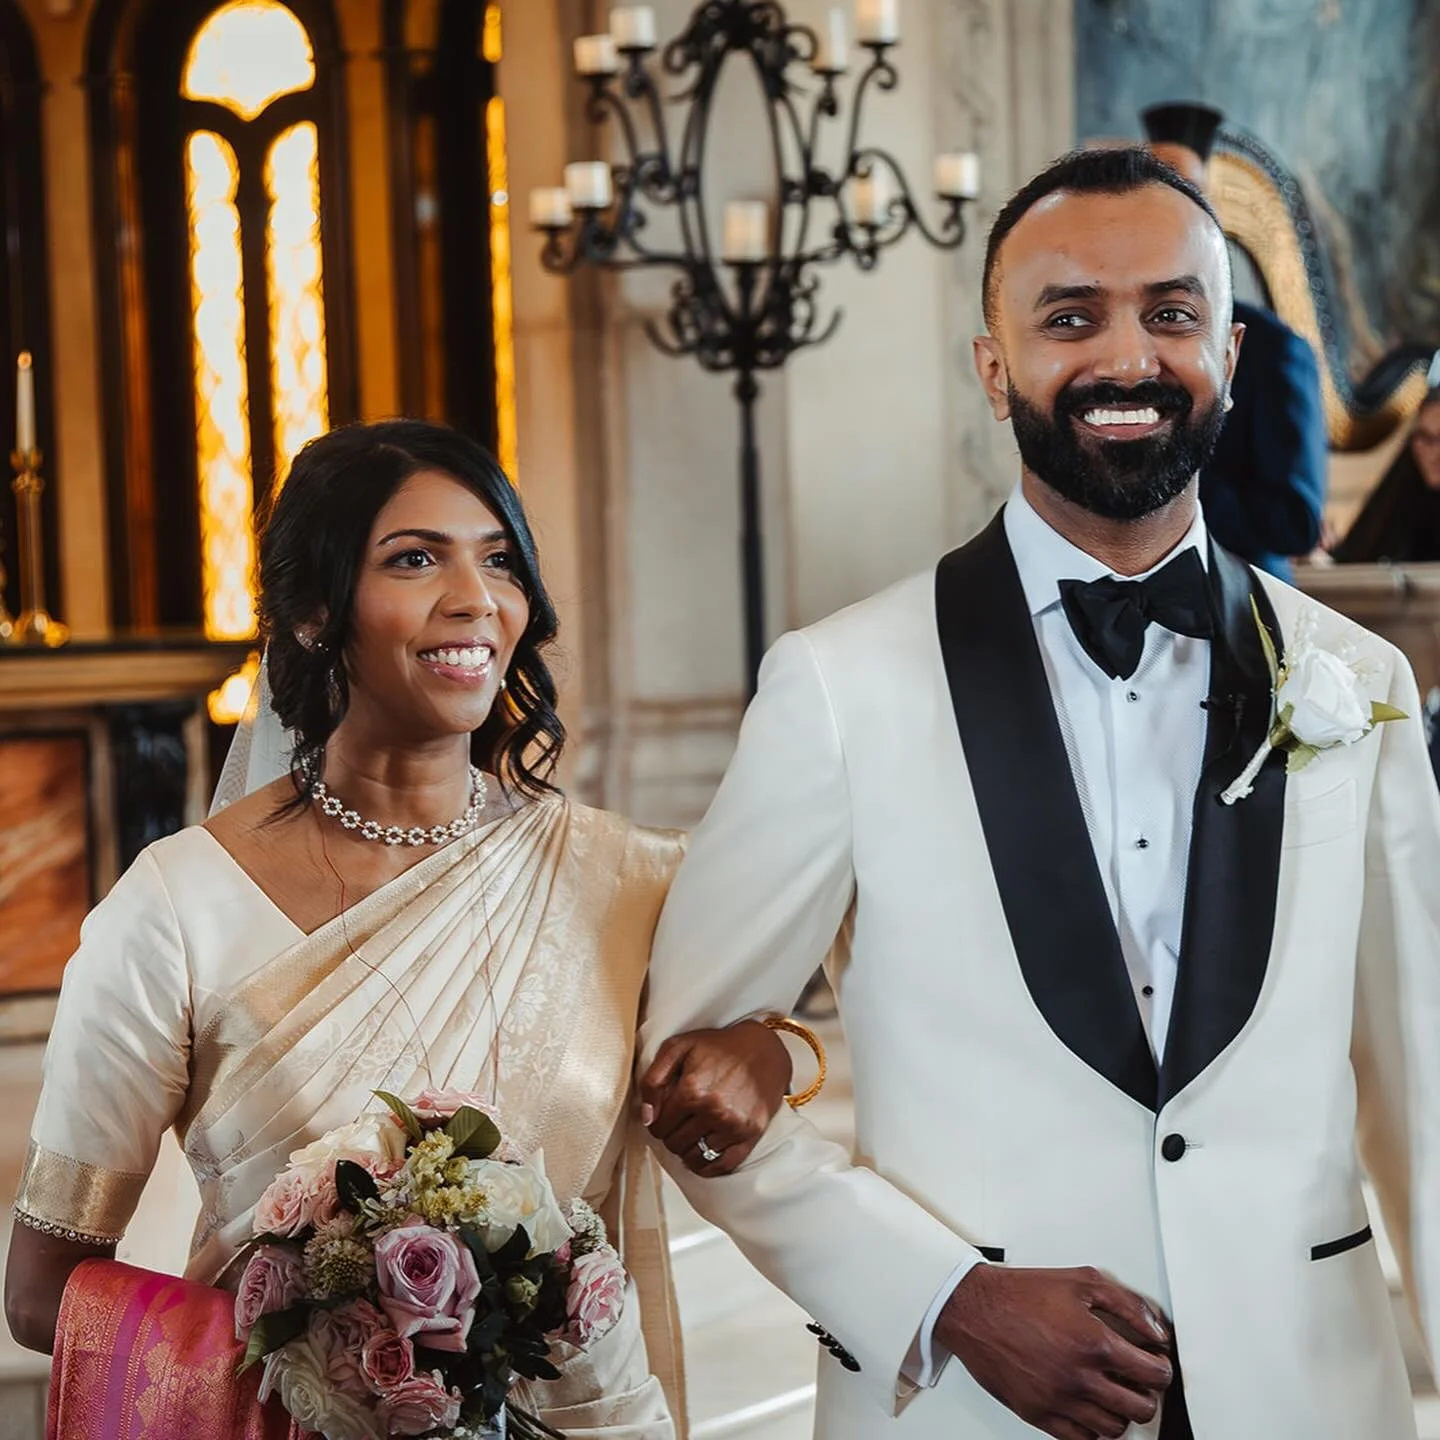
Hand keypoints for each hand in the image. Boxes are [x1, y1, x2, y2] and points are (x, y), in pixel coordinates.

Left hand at [639, 1021, 791, 1174]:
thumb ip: (654, 1079)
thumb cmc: (719, 1047)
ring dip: (687, 1150)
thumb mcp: (679, 1047)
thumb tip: (647, 1116)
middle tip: (677, 1124)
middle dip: (671, 1135)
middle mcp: (713, 1110)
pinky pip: (722, 1166)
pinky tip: (702, 1154)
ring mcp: (733, 1125)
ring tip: (690, 1135)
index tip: (663, 1116)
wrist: (763, 1049)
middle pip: (675, 1143)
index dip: (656, 1123)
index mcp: (692, 1089)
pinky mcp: (750, 1134)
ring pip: (695, 1157)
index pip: (659, 1126)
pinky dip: (707, 1166)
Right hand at [935, 1264, 1172, 1439]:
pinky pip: (1081, 1439)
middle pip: (1140, 1408)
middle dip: (1148, 1394)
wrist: (975, 1309)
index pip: (1154, 1374)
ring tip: (1113, 1392)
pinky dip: (1092, 1428)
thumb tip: (1155, 1329)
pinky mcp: (1038, 1414)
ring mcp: (1059, 1401)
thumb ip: (1127, 1303)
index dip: (1162, 1368)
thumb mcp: (1081, 1281)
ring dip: (1121, 1412)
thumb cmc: (1021, 1294)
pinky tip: (1088, 1406)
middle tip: (1139, 1380)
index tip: (1157, 1363)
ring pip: (1113, 1429)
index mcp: (1095, 1344)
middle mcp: (1080, 1378)